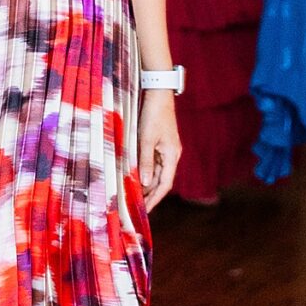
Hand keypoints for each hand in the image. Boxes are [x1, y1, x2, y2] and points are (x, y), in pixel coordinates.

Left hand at [138, 88, 182, 211]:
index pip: (165, 185)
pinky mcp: (161, 144)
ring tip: (133, 195)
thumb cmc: (153, 115)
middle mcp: (172, 156)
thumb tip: (145, 183)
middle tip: (136, 207)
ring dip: (147, 184)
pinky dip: (146, 173)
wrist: (158, 94)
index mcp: (172, 156)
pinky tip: (136, 177)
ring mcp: (167, 150)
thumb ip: (145, 162)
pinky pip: (154, 164)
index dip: (155, 199)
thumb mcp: (146, 139)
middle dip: (150, 195)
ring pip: (157, 173)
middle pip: (162, 181)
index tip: (145, 211)